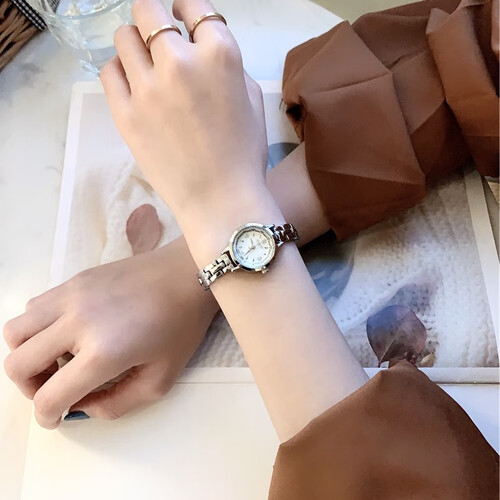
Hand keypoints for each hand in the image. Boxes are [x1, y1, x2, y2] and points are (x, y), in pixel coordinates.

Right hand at [3, 238, 216, 428]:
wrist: (188, 273)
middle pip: (18, 364)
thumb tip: (83, 406)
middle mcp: (78, 321)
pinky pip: (34, 307)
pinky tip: (67, 331)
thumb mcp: (161, 379)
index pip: (49, 396)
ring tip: (55, 359)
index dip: (47, 416)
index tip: (56, 417)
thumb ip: (118, 403)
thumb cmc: (181, 326)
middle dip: (29, 388)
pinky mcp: (74, 279)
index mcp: (103, 352)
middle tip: (53, 389)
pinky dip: (37, 327)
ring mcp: (72, 295)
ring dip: (26, 354)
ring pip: (15, 330)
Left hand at [101, 0, 267, 221]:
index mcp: (220, 56)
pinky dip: (120, 70)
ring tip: (144, 61)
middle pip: (149, 10)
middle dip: (154, 17)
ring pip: (123, 37)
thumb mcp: (252, 100)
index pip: (194, 7)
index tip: (180, 14)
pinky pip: (109, 71)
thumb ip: (228, 65)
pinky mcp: (125, 114)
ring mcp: (148, 88)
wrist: (221, 200)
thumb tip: (203, 49)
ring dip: (135, 42)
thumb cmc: (244, 154)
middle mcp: (180, 62)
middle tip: (157, 33)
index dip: (184, 6)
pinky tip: (133, 83)